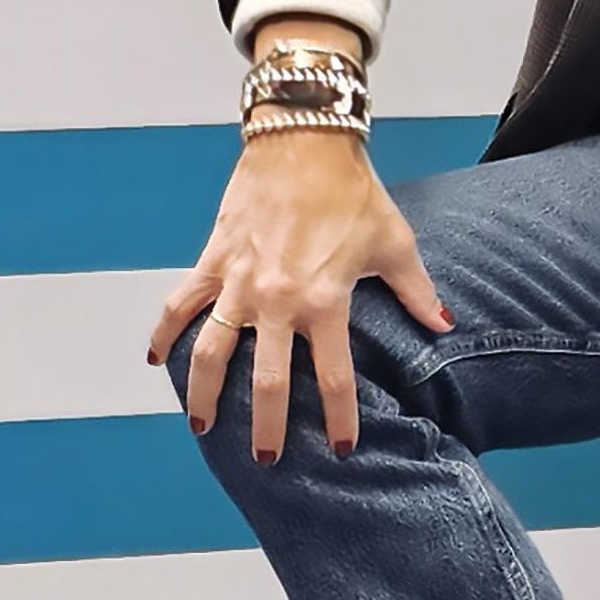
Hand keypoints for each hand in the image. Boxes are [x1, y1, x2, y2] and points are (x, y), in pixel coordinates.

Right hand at [146, 128, 449, 463]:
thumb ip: (416, 291)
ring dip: (204, 394)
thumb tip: (443, 325)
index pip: (334, 377)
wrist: (303, 140)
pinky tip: (156, 359)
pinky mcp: (213, 260)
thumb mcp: (395, 243)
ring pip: (212, 352)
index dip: (338, 419)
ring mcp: (239, 282)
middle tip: (266, 459)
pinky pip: (180, 304)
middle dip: (267, 428)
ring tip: (202, 426)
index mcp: (326, 301)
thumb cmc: (352, 192)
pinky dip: (165, 333)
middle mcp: (278, 300)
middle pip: (268, 382)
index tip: (340, 449)